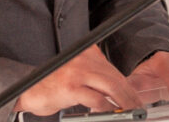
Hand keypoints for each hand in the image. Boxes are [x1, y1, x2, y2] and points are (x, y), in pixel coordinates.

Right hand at [14, 45, 142, 115]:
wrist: (30, 89)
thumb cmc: (55, 85)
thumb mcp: (78, 75)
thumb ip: (96, 79)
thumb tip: (120, 94)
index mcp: (86, 52)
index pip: (113, 69)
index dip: (127, 86)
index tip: (135, 98)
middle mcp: (83, 58)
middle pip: (115, 77)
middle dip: (129, 96)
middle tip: (138, 109)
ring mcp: (77, 71)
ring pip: (110, 87)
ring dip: (124, 103)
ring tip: (131, 114)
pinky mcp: (72, 87)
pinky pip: (97, 100)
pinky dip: (108, 110)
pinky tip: (112, 115)